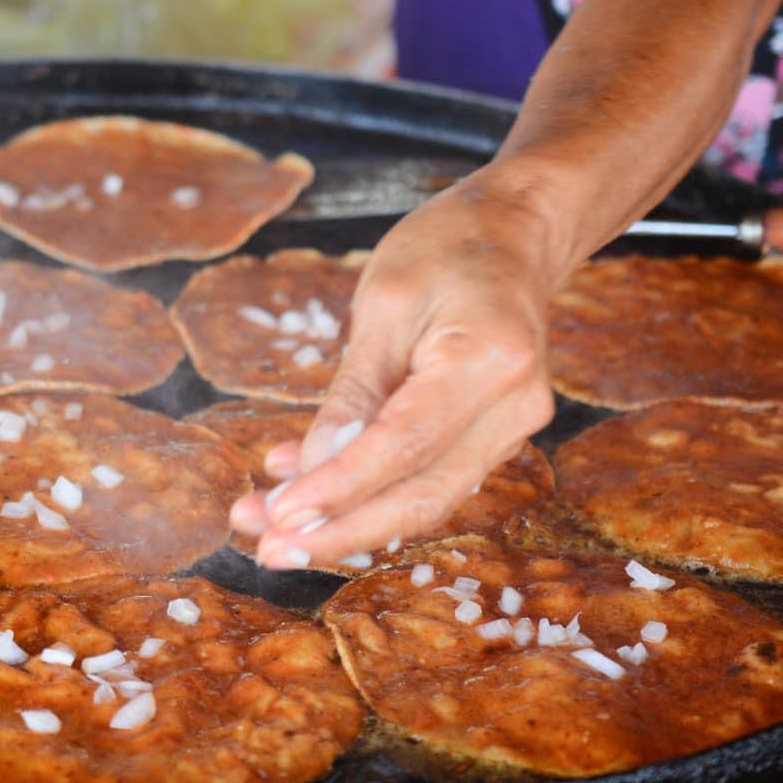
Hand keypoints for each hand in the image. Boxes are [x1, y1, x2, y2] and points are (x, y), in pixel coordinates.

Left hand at [229, 177, 561, 567]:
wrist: (512, 232)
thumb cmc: (445, 249)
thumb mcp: (382, 304)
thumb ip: (352, 394)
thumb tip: (309, 472)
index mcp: (489, 358)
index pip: (405, 445)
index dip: (340, 490)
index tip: (280, 517)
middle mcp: (515, 406)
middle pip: (422, 494)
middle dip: (340, 532)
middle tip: (267, 550)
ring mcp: (513, 427)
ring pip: (425, 498)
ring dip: (346, 521)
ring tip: (268, 527)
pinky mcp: (494, 437)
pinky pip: (429, 477)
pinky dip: (368, 492)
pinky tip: (305, 492)